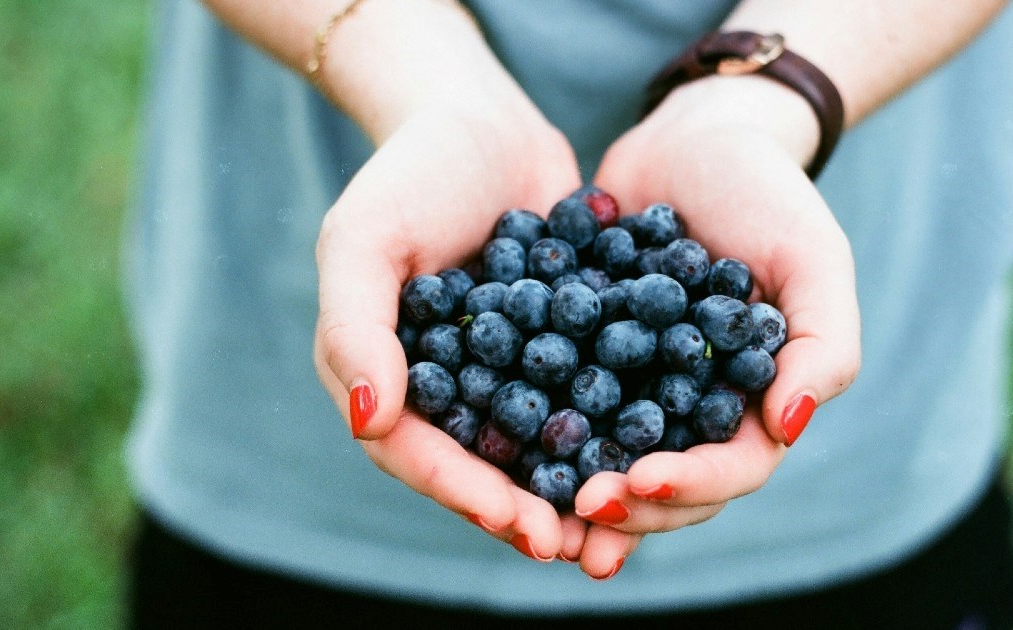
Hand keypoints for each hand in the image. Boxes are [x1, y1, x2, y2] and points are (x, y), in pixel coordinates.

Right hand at [312, 101, 585, 562]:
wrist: (481, 121)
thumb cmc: (408, 174)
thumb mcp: (363, 239)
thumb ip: (354, 329)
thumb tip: (369, 423)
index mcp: (388, 376)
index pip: (418, 452)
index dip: (465, 493)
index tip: (519, 524)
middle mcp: (446, 386)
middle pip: (481, 464)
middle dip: (526, 508)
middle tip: (575, 547)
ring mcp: (506, 369)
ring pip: (537, 442)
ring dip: (574, 485)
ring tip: (620, 519)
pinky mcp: (560, 346)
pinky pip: (583, 394)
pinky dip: (613, 425)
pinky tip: (658, 448)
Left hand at [573, 75, 861, 574]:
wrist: (692, 138)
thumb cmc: (766, 193)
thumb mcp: (812, 257)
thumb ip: (823, 344)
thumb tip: (790, 428)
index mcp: (753, 400)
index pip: (732, 467)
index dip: (692, 485)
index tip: (643, 482)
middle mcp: (693, 408)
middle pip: (665, 483)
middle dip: (628, 504)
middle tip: (582, 507)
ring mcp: (635, 387)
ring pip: (607, 459)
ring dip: (576, 495)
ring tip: (536, 517)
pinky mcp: (583, 357)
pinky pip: (557, 403)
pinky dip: (532, 432)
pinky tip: (494, 450)